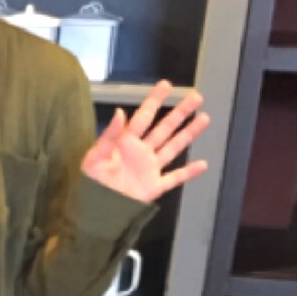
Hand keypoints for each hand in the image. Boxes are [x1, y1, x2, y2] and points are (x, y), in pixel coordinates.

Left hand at [81, 79, 210, 203]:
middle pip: (164, 128)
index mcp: (126, 143)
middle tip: (195, 97)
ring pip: (173, 147)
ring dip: (188, 134)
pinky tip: (202, 164)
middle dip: (180, 112)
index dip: (154, 101)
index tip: (166, 85)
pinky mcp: (154, 187)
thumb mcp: (95, 157)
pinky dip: (188, 172)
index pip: (143, 117)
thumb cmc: (91, 183)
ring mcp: (149, 169)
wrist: (96, 210)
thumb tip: (120, 112)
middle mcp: (141, 152)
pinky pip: (174, 178)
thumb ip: (109, 135)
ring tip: (204, 118)